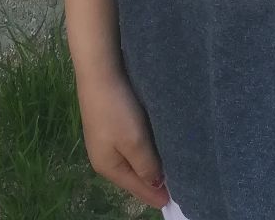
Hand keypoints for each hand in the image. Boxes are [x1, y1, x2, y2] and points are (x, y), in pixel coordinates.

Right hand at [77, 64, 171, 209]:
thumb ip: (146, 165)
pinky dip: (141, 152)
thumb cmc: (117, 109)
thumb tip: (155, 184)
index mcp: (108, 167)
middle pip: (132, 176)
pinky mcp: (108, 123)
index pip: (136, 188)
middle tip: (174, 188)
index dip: (155, 195)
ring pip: (130, 161)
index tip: (173, 202)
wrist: (99, 72)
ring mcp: (104, 140)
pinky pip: (128, 146)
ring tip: (166, 171)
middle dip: (150, 183)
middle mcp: (104, 157)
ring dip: (147, 166)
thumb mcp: (135, 141)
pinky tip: (151, 149)